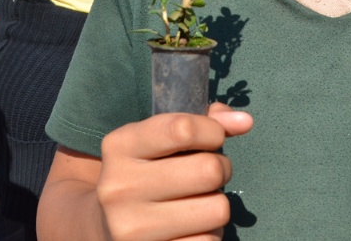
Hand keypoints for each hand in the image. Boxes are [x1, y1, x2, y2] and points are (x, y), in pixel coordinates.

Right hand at [96, 103, 252, 239]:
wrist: (106, 225)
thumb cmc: (147, 172)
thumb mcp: (160, 139)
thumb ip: (203, 122)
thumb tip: (244, 122)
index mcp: (120, 147)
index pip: (183, 129)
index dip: (213, 131)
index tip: (214, 137)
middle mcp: (120, 188)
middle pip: (208, 170)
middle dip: (220, 168)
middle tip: (208, 174)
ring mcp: (132, 228)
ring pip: (217, 209)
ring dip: (217, 204)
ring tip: (196, 202)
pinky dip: (210, 233)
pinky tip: (190, 228)